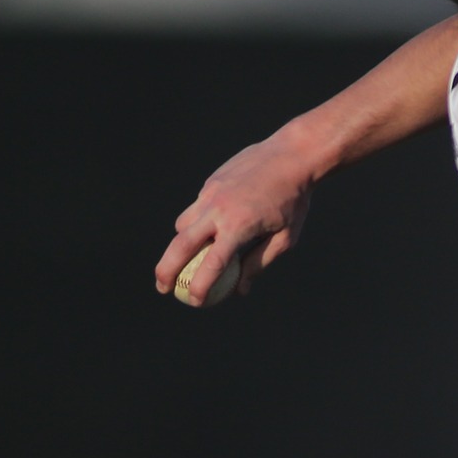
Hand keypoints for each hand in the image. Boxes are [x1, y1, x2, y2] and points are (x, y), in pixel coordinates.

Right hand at [153, 131, 316, 304]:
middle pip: (180, 245)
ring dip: (181, 245)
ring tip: (187, 260)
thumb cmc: (294, 201)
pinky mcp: (211, 183)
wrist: (292, 156)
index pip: (212, 263)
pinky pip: (196, 208)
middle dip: (166, 270)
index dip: (200, 286)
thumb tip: (239, 291)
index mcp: (239, 226)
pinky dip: (197, 222)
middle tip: (163, 288)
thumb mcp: (285, 238)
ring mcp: (211, 193)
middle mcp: (219, 209)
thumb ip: (259, 263)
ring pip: (183, 225)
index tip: (194, 301)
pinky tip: (212, 227)